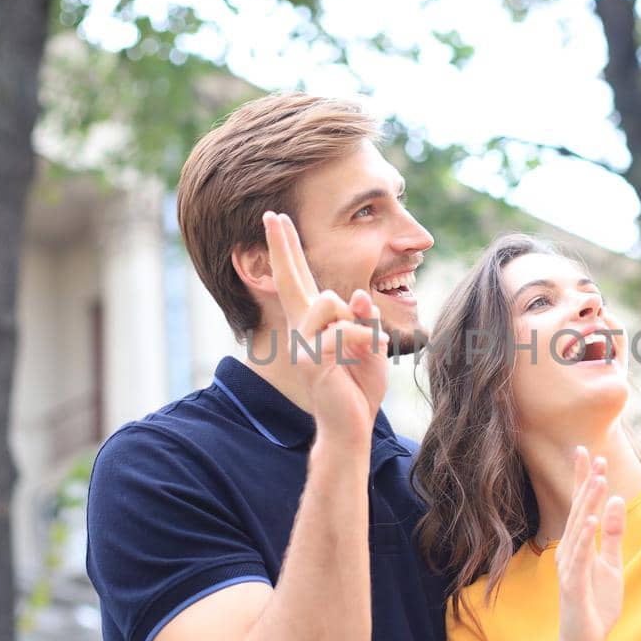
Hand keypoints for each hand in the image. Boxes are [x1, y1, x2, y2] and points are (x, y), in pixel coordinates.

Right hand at [263, 211, 386, 442]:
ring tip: (362, 349)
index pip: (296, 279)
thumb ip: (363, 317)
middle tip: (271, 213)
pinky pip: (346, 331)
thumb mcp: (369, 342)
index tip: (275, 219)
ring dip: (357, 322)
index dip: (286, 249)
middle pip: (289, 279)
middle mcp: (301, 329)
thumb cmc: (359, 385)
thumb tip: (355, 296)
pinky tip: (365, 359)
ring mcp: (301, 344)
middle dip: (282, 245)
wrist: (351, 426)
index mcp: (313, 322)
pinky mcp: (310, 360)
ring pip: (331, 301)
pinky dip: (365, 341)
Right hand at [554, 448, 626, 640]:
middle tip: (594, 455)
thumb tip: (617, 501)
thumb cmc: (596, 604)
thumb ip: (614, 535)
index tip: (588, 453)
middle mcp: (568, 551)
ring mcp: (569, 568)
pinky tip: (591, 519)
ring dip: (588, 504)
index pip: (581, 506)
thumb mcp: (612, 565)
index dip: (584, 480)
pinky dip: (584, 537)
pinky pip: (579, 558)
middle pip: (577, 511)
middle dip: (586, 483)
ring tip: (598, 480)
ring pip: (578, 529)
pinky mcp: (573, 585)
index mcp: (577, 545)